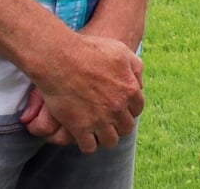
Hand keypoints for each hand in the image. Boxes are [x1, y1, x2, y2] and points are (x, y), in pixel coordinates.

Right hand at [19, 34, 144, 151]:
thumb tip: (139, 85)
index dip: (128, 110)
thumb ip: (135, 68)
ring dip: (105, 137)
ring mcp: (100, 120)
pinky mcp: (80, 128)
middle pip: (126, 128)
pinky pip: (89, 147)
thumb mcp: (120, 51)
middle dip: (118, 125)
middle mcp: (118, 107)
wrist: (61, 59)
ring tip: (96, 131)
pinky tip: (82, 136)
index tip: (119, 109)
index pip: (137, 110)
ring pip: (110, 141)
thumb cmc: (89, 51)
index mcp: (130, 90)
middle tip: (108, 121)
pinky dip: (88, 144)